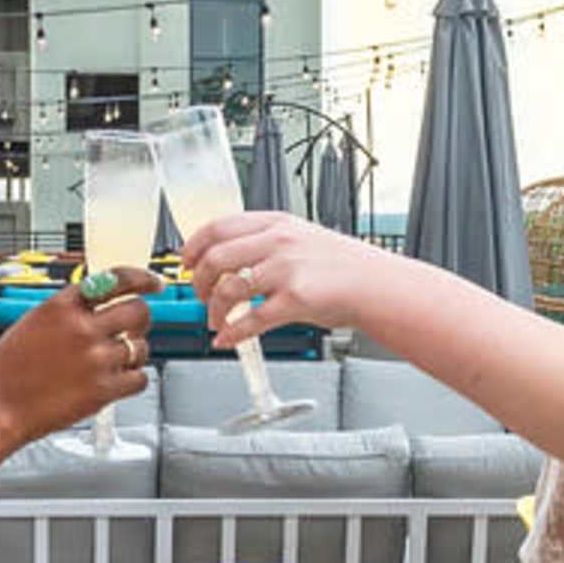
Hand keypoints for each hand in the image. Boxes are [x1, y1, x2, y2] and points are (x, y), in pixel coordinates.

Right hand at [0, 268, 161, 469]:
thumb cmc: (8, 370)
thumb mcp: (32, 323)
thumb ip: (67, 312)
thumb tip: (97, 305)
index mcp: (62, 307)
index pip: (116, 280)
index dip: (141, 279)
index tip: (152, 283)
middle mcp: (82, 329)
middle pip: (138, 312)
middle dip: (139, 320)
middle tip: (132, 329)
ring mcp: (96, 359)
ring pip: (141, 347)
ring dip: (133, 353)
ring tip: (113, 362)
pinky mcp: (103, 390)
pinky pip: (140, 378)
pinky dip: (133, 380)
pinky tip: (116, 381)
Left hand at [179, 213, 391, 342]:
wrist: (377, 285)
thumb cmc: (342, 266)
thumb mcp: (301, 239)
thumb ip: (265, 244)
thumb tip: (228, 261)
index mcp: (276, 223)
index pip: (218, 227)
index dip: (193, 246)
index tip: (186, 262)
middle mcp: (278, 242)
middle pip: (215, 258)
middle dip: (199, 282)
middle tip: (201, 297)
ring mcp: (286, 269)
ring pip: (228, 289)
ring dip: (214, 311)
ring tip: (217, 321)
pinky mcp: (295, 299)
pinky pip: (251, 320)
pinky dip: (233, 333)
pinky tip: (229, 339)